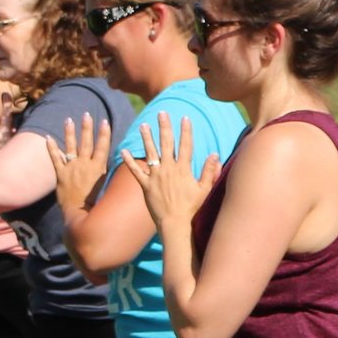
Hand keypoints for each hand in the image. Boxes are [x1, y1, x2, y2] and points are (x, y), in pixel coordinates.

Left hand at [50, 114, 112, 212]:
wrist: (79, 213)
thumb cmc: (95, 201)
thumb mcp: (104, 184)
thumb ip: (103, 169)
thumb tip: (108, 159)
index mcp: (97, 167)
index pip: (102, 147)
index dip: (103, 133)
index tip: (104, 121)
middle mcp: (84, 165)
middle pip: (86, 142)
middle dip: (87, 127)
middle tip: (87, 114)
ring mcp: (72, 168)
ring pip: (71, 147)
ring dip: (70, 132)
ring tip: (69, 120)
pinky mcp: (61, 174)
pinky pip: (55, 158)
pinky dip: (51, 148)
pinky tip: (48, 137)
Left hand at [119, 111, 220, 228]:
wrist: (174, 223)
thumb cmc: (191, 208)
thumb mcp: (204, 189)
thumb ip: (210, 171)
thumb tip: (215, 155)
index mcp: (183, 169)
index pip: (185, 145)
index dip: (185, 131)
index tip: (184, 117)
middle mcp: (168, 169)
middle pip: (166, 143)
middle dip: (164, 127)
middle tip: (161, 113)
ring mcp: (155, 177)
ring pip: (150, 153)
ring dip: (146, 138)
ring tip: (143, 125)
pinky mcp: (145, 186)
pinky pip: (135, 171)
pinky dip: (129, 161)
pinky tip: (123, 150)